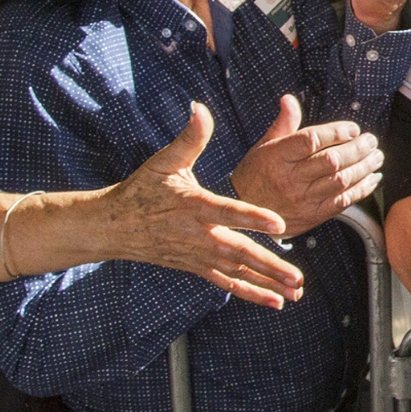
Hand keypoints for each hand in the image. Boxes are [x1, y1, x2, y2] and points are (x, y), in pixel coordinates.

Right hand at [99, 102, 304, 308]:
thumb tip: (199, 109)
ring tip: (293, 292)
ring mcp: (198, 255)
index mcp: (194, 206)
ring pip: (237, 272)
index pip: (228, 211)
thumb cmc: (141, 190)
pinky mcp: (197, 267)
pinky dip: (251, 294)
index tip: (278, 223)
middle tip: (297, 276)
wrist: (113, 227)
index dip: (253, 217)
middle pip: (239, 251)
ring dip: (266, 283)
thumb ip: (188, 138)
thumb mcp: (164, 161)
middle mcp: (199, 235)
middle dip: (269, 265)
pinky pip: (227, 283)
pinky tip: (275, 302)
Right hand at [230, 94, 383, 233]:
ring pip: (340, 181)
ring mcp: (303, 199)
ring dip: (364, 168)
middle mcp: (291, 178)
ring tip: (376, 157)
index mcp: (278, 157)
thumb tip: (289, 99)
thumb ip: (283, 123)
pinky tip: (372, 179)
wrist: (246, 212)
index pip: (311, 140)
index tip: (353, 129)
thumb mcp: (263, 146)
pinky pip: (342, 202)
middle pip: (331, 161)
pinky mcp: (312, 216)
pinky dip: (361, 189)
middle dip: (357, 149)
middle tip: (371, 141)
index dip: (336, 132)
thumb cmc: (255, 174)